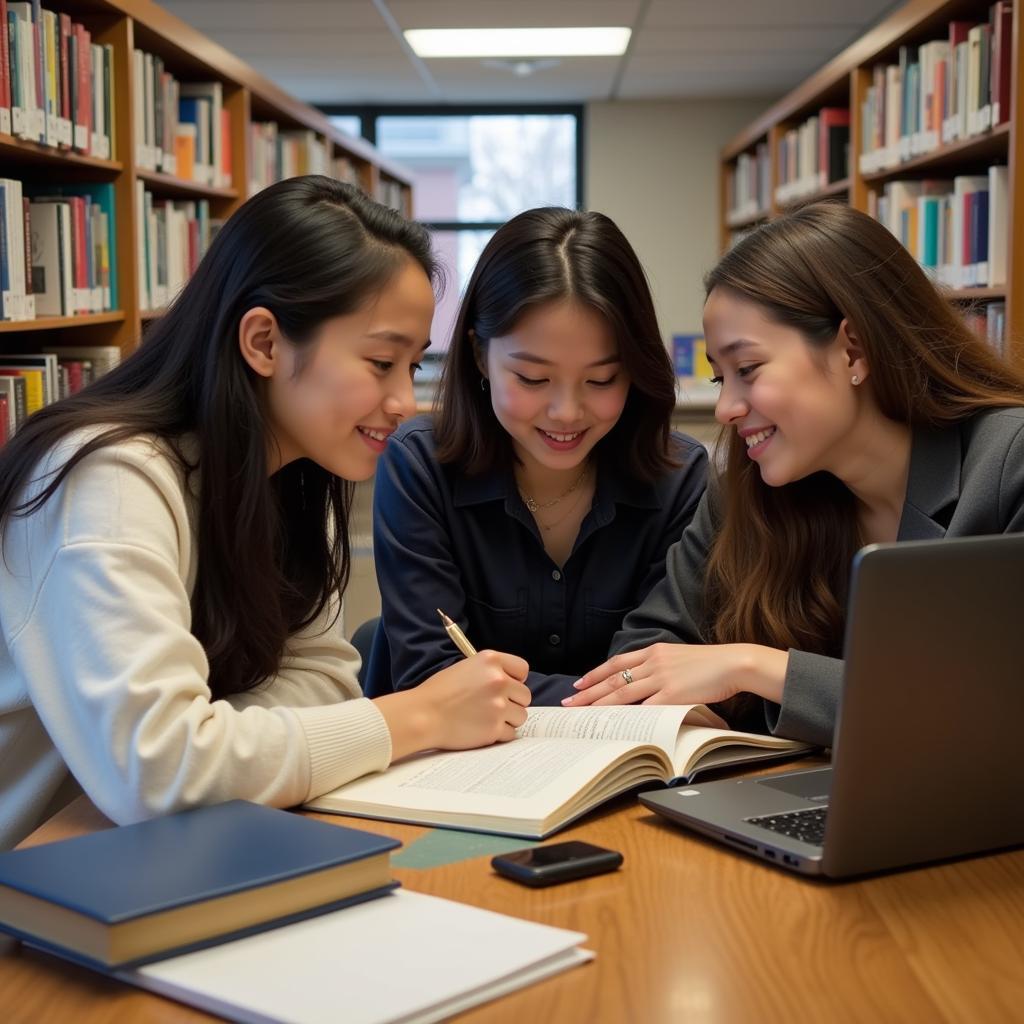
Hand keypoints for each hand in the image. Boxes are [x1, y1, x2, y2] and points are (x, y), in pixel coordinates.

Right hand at [375, 650, 530, 757]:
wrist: (422, 715)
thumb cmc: (439, 692)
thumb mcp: (466, 667)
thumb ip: (490, 672)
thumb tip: (512, 683)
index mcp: (491, 660)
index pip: (522, 669)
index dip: (516, 679)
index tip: (507, 686)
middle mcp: (498, 680)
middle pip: (525, 695)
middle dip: (512, 702)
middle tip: (493, 706)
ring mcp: (498, 705)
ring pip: (521, 715)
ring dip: (507, 719)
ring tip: (486, 718)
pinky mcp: (494, 728)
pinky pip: (511, 733)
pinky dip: (499, 734)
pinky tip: (482, 728)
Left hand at [562, 643, 785, 707]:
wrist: (733, 663)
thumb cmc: (710, 663)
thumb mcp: (679, 657)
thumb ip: (660, 666)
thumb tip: (644, 682)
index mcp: (654, 651)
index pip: (616, 663)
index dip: (595, 673)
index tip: (579, 683)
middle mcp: (653, 662)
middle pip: (613, 679)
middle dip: (588, 691)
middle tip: (569, 702)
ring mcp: (662, 677)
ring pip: (622, 693)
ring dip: (599, 704)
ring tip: (582, 712)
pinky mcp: (673, 694)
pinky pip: (645, 707)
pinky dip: (628, 715)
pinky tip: (614, 722)